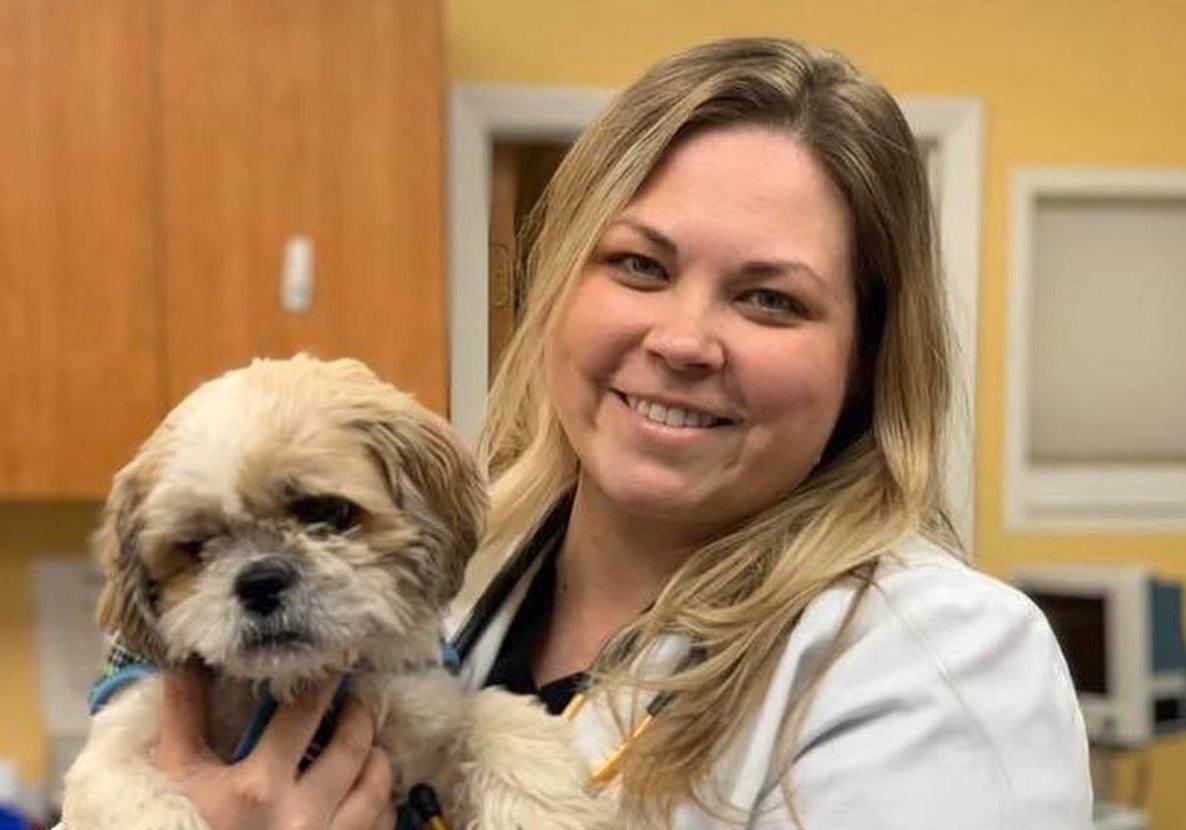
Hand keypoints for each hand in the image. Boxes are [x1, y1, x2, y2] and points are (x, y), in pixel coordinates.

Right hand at [156, 664, 394, 829]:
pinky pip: (380, 827)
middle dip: (359, 717)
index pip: (306, 714)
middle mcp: (301, 816)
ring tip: (366, 746)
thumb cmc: (177, 827)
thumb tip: (189, 657)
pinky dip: (379, 805)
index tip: (337, 661)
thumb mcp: (177, 776)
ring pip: (377, 789)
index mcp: (259, 786)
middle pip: (354, 748)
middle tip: (354, 702)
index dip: (326, 681)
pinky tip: (364, 794)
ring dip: (376, 760)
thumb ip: (185, 714)